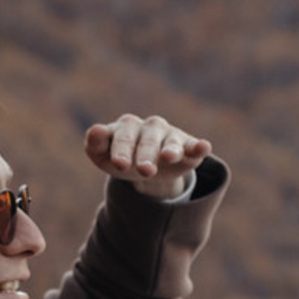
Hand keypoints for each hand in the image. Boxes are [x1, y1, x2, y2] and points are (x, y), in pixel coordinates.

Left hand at [84, 113, 209, 198]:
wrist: (144, 167)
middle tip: (145, 170)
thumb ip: (95, 144)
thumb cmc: (121, 157)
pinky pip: (193, 146)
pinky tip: (204, 147)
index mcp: (125, 128)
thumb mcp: (103, 156)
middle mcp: (149, 128)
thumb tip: (94, 130)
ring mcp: (169, 136)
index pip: (121, 136)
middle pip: (146, 141)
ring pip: (170, 142)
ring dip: (170, 149)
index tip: (119, 164)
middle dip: (145, 155)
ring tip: (168, 157)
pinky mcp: (187, 146)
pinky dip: (198, 146)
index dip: (120, 150)